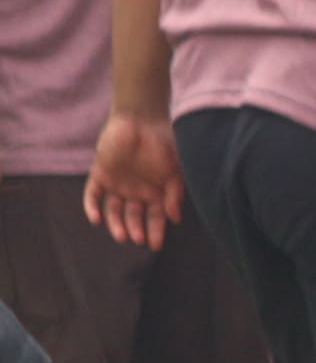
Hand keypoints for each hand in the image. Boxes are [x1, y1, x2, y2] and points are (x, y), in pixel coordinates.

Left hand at [86, 113, 180, 249]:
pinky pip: (93, 194)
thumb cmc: (164, 143)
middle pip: (134, 217)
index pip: (156, 218)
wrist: (141, 118)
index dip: (156, 231)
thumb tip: (175, 218)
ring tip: (121, 235)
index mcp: (156, 192)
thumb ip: (175, 194)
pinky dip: (92, 207)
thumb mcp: (175, 170)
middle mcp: (136, 191)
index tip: (155, 245)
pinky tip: (95, 219)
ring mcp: (118, 184)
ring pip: (114, 210)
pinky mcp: (101, 174)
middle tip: (137, 239)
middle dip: (136, 229)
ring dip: (116, 224)